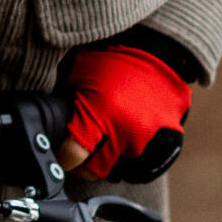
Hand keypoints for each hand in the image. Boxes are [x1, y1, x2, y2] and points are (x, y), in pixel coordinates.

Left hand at [57, 45, 189, 180]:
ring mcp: (150, 141)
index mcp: (101, 114)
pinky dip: (132, 157)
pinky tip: (127, 141)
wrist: (159, 51)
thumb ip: (67, 107)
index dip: (62, 158)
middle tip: (81, 152)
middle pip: (94, 170)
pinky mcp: (170, 145)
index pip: (72, 156)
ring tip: (107, 138)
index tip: (61, 154)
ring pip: (119, 169)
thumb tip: (50, 130)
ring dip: (110, 158)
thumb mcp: (79, 77)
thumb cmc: (113, 61)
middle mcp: (126, 133)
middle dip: (83, 163)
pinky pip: (143, 167)